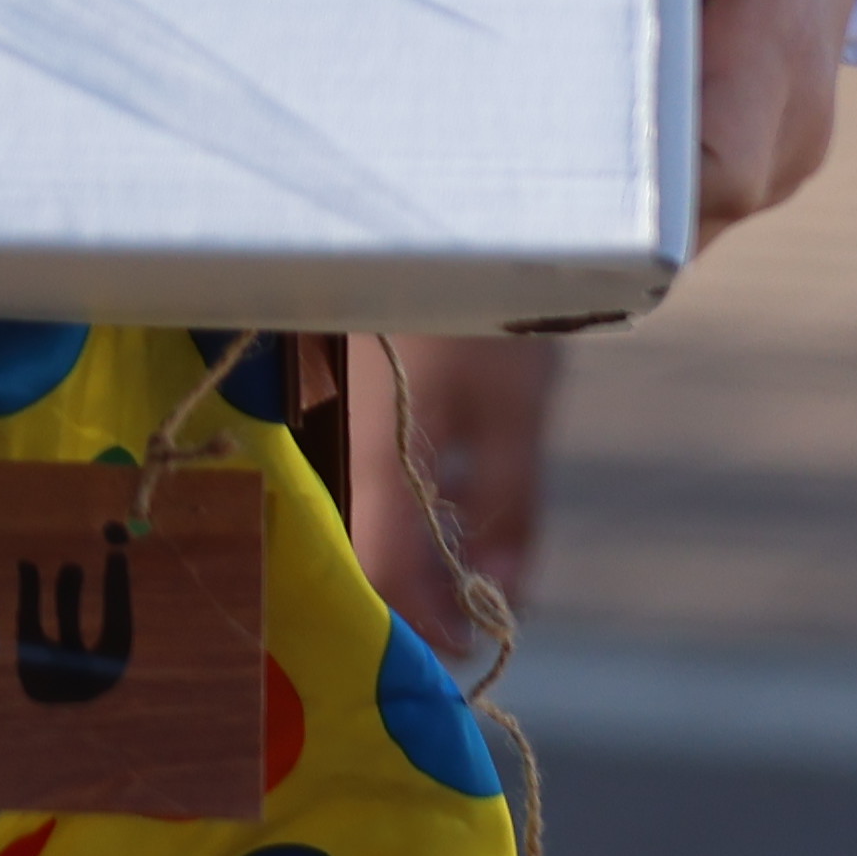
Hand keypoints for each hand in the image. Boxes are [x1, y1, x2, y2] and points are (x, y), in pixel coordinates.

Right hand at [360, 329, 564, 635]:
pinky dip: (411, 503)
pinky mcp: (350, 388)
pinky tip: (450, 509)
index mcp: (373, 453)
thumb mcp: (517, 409)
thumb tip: (508, 600)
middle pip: (362, 544)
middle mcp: (339, 438)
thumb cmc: (487, 302)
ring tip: (467, 578)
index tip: (461, 652)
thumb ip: (511, 507)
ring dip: (415, 552)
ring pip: (368, 507)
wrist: (440, 203)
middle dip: (414, 595)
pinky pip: (372, 469)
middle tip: (466, 628)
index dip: (415, 622)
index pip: (376, 568)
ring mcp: (338, 411)